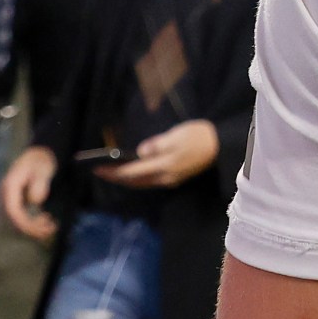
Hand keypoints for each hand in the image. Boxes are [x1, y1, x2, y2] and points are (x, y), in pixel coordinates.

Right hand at [0, 145, 58, 239]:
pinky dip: (32, 222)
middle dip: (32, 227)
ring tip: (52, 226)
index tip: (41, 226)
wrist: (38, 155)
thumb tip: (35, 201)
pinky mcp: (15, 204)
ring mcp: (9, 201)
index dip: (25, 222)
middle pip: (14, 219)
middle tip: (52, 228)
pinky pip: (21, 217)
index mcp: (10, 186)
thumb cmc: (41, 161)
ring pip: (18, 221)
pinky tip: (46, 221)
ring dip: (34, 227)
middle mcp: (6, 196)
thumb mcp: (44, 168)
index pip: (13, 210)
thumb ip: (40, 183)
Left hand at [93, 119, 218, 189]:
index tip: (97, 168)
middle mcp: (164, 177)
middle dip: (115, 177)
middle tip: (98, 172)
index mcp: (164, 166)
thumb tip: (140, 152)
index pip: (132, 171)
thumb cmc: (198, 136)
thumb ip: (157, 145)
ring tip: (110, 173)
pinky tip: (130, 172)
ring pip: (141, 183)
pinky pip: (149, 181)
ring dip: (124, 179)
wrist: (220, 146)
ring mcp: (169, 180)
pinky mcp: (173, 178)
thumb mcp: (177, 135)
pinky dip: (136, 178)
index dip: (114, 171)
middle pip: (134, 181)